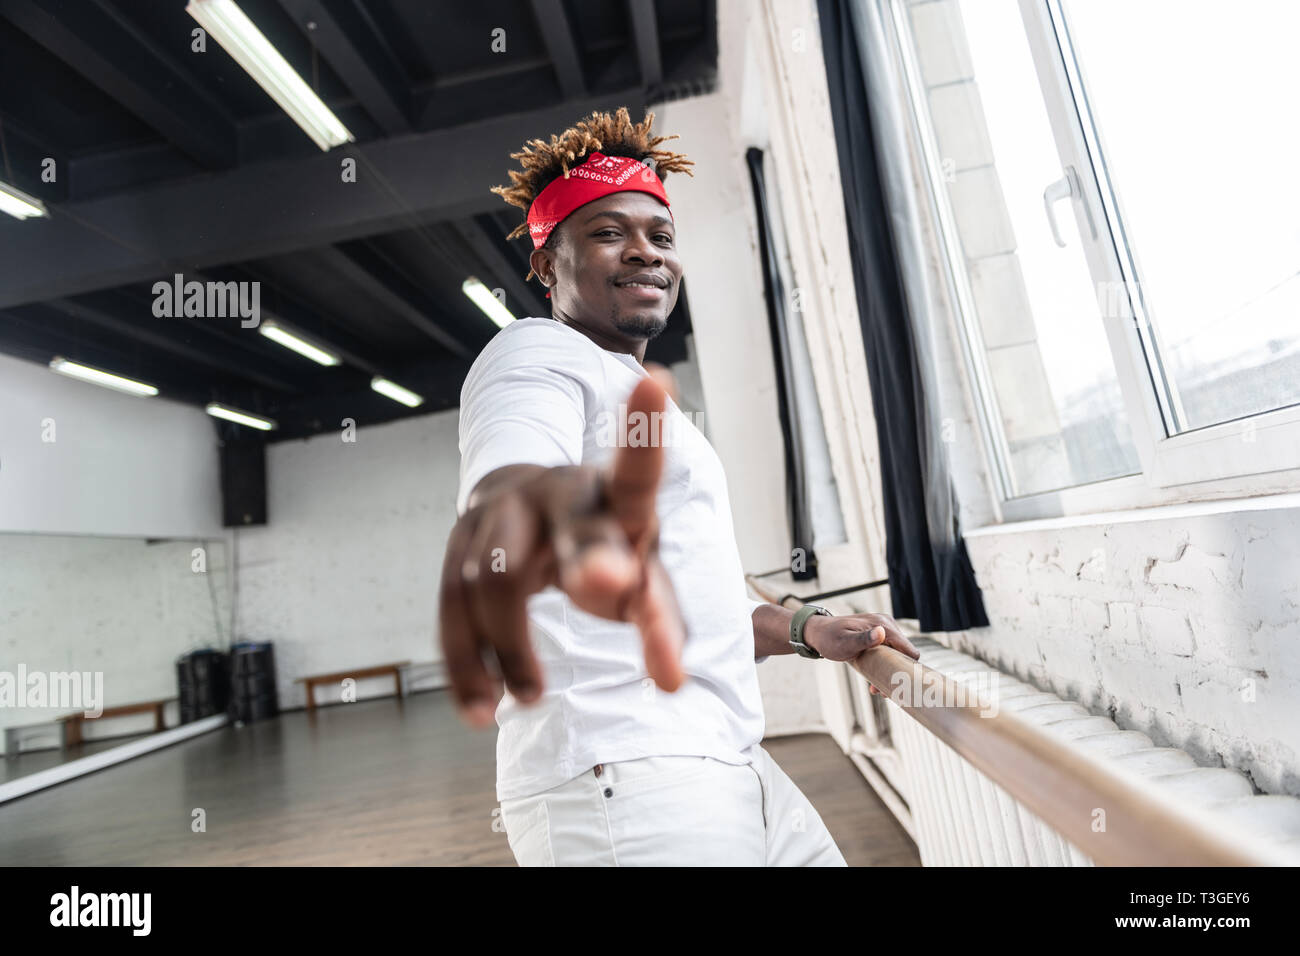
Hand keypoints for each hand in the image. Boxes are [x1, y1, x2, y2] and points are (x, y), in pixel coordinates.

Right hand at [439, 371, 686, 726]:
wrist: (529, 506)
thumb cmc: (604, 543)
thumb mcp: (643, 575)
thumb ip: (660, 621)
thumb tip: (674, 683)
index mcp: (612, 492)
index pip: (636, 467)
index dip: (644, 428)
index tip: (658, 383)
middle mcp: (555, 491)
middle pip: (569, 526)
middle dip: (589, 553)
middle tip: (610, 582)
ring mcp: (500, 512)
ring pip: (495, 579)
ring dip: (513, 646)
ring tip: (533, 698)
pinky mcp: (459, 543)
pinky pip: (450, 607)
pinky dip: (465, 662)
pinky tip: (479, 708)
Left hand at [803, 611, 919, 694]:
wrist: (819, 633)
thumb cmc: (829, 638)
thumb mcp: (845, 642)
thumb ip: (863, 639)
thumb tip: (881, 633)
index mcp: (883, 625)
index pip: (909, 650)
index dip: (908, 669)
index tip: (900, 687)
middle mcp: (887, 625)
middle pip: (904, 655)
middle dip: (896, 675)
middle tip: (883, 692)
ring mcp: (884, 630)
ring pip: (896, 656)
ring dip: (889, 673)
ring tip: (876, 689)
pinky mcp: (879, 637)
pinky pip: (888, 654)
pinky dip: (884, 667)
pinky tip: (874, 682)